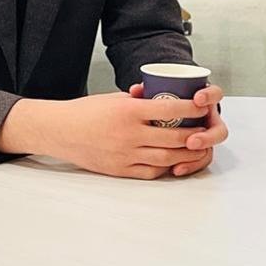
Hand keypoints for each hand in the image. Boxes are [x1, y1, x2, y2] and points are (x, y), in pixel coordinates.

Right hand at [7, 86, 226, 178]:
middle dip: (195, 135)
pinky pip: (150, 172)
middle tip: (206, 130)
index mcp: (129, 112)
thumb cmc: (86, 111)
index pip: (170, 110)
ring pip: (166, 158)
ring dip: (186, 154)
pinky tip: (173, 161)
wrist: (60, 131)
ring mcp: (125, 155)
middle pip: (174, 138)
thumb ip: (139, 98)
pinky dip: (166, 167)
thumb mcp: (114, 98)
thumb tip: (161, 93)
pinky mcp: (120, 170)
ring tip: (196, 148)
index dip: (191, 109)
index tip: (202, 106)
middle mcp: (129, 134)